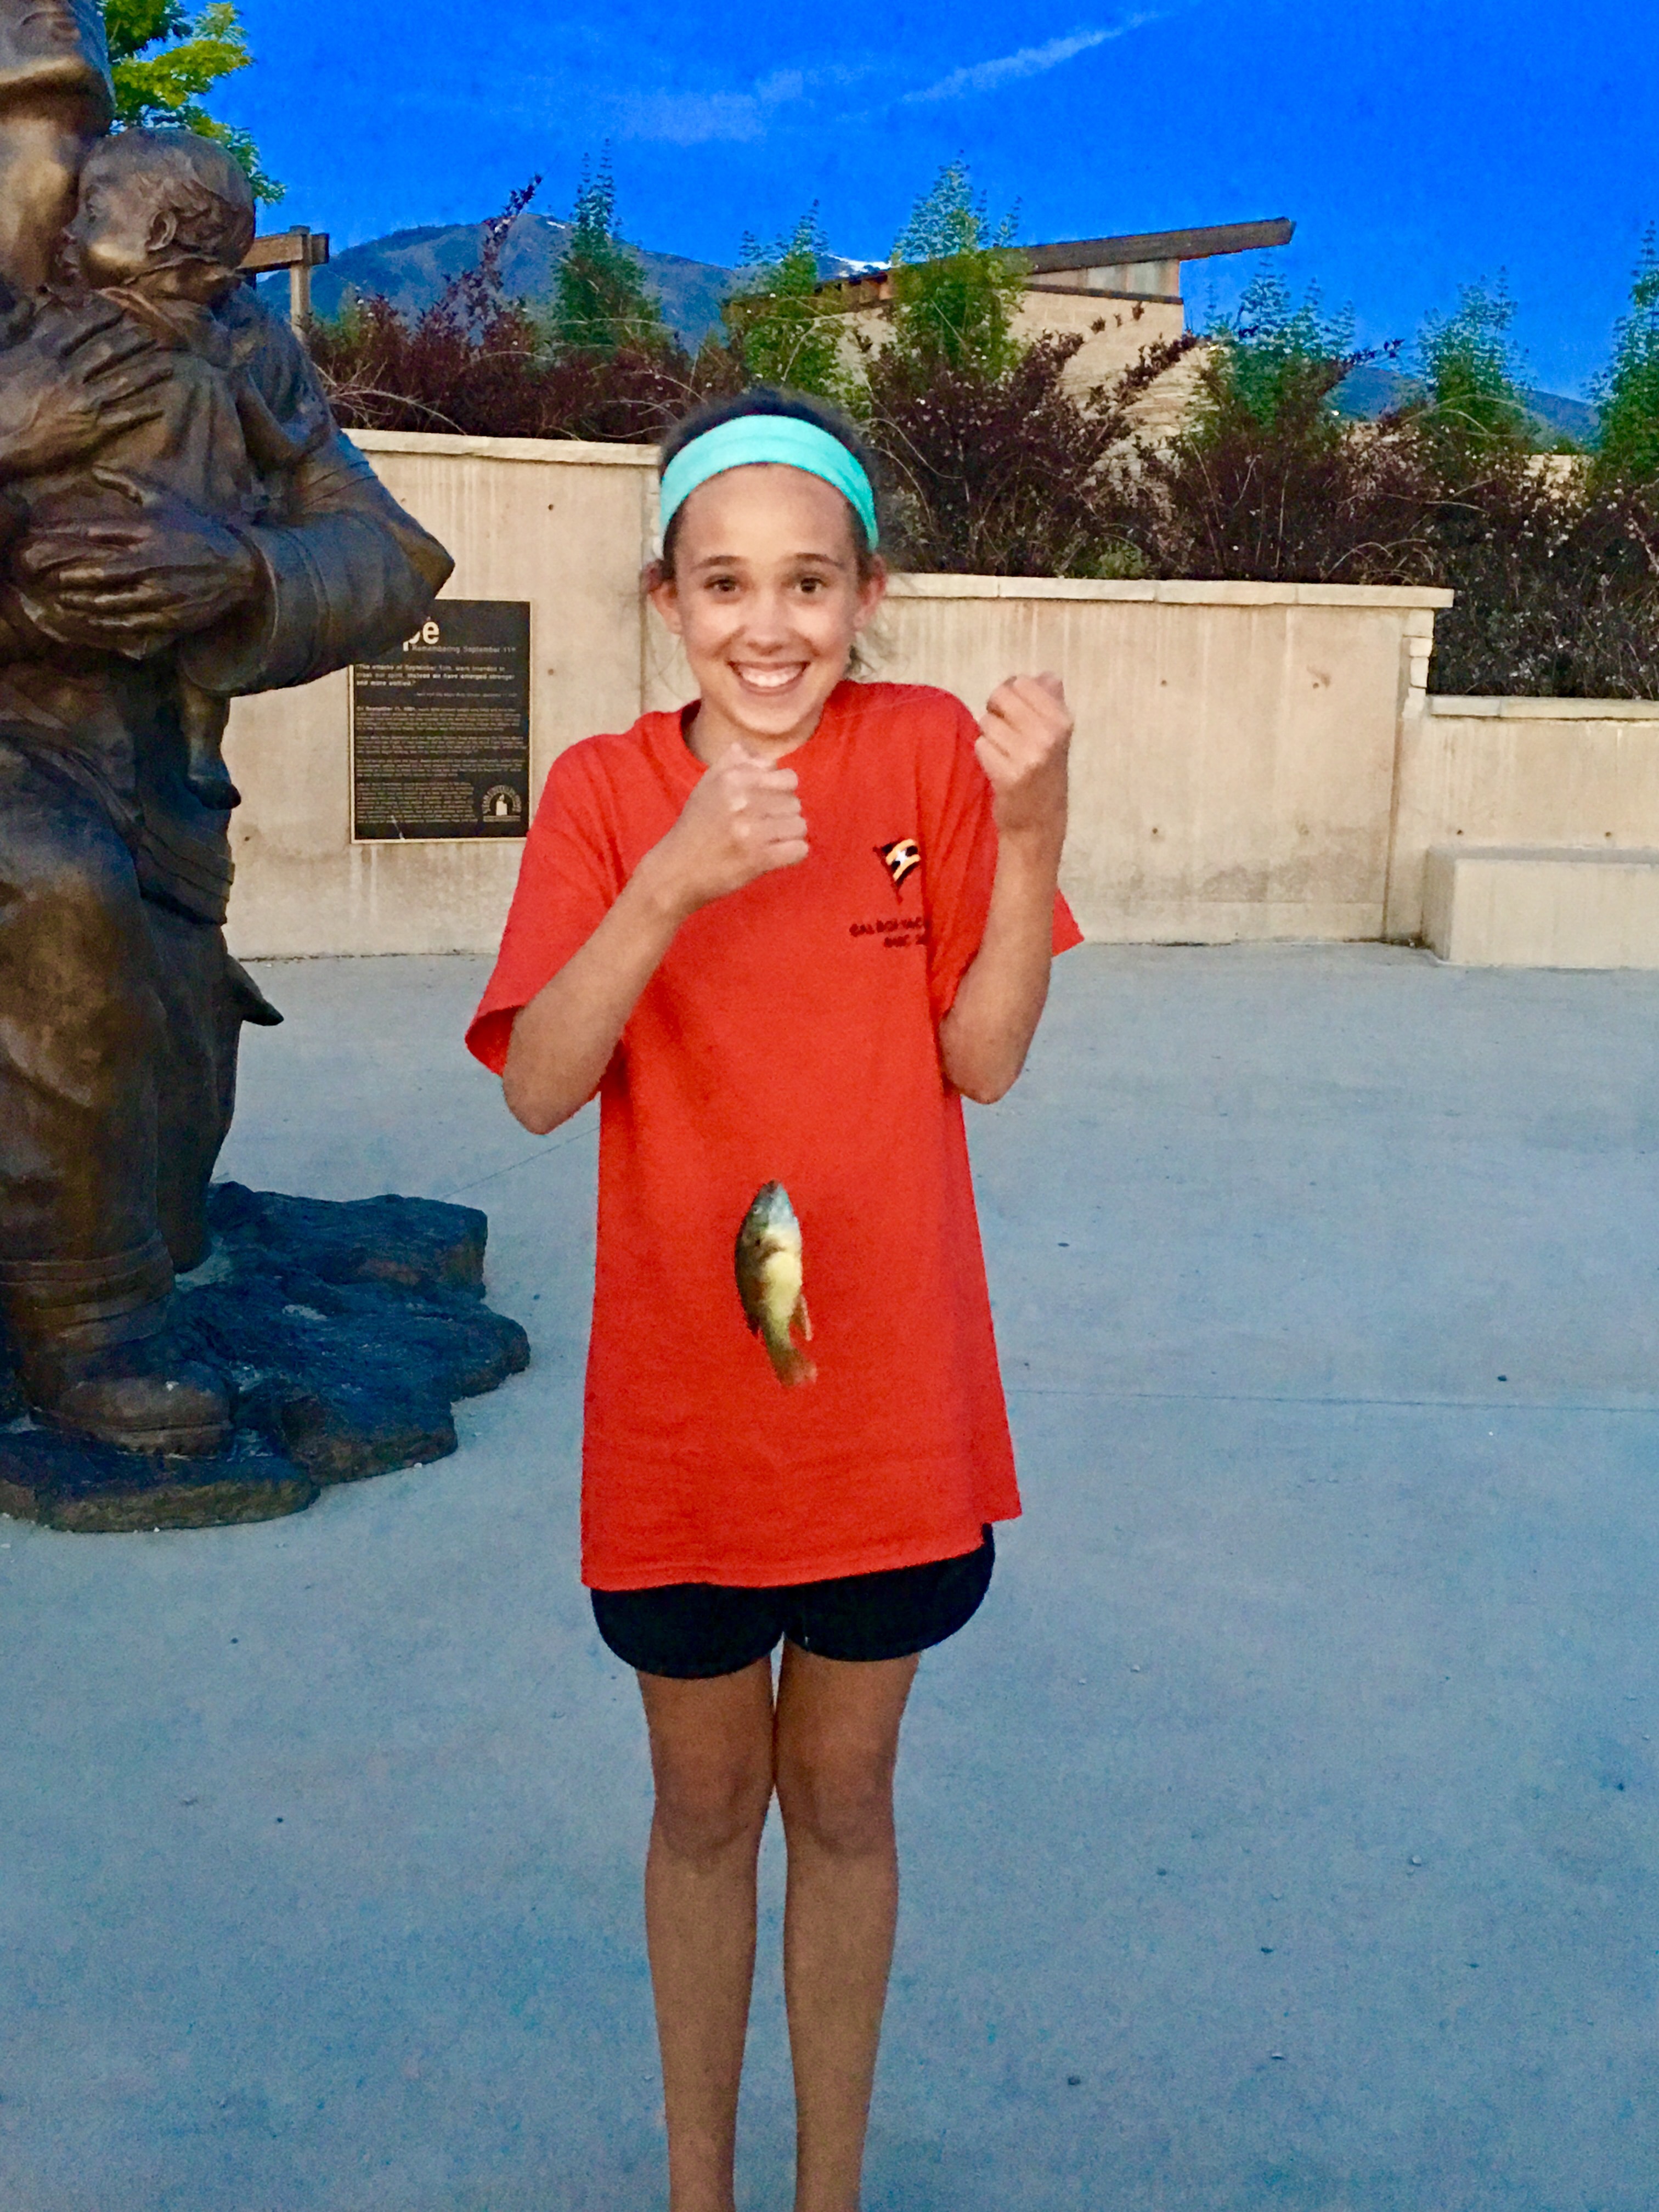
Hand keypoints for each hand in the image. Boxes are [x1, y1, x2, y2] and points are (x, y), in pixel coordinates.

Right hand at [0, 301, 169, 479]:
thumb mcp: (2, 349)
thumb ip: (16, 325)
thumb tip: (27, 301)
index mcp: (45, 350)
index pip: (80, 328)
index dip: (104, 318)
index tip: (121, 311)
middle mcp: (69, 371)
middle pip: (108, 350)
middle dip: (132, 340)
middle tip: (152, 333)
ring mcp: (82, 399)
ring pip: (122, 380)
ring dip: (147, 371)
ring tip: (167, 363)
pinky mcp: (90, 427)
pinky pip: (124, 416)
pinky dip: (144, 409)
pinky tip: (161, 404)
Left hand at [8, 471, 260, 655]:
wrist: (241, 567)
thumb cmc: (199, 530)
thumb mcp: (166, 502)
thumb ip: (128, 484)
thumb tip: (95, 471)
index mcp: (149, 531)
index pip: (103, 535)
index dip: (78, 542)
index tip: (56, 548)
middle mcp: (153, 562)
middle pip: (104, 572)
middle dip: (76, 579)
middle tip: (56, 582)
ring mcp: (162, 591)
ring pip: (115, 601)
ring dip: (89, 604)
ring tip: (70, 604)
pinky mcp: (171, 614)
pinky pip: (134, 623)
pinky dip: (112, 624)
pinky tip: (97, 623)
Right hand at [646, 743, 808, 917]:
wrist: (677, 869)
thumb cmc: (697, 825)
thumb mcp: (708, 783)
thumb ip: (735, 761)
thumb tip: (764, 755)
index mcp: (733, 777)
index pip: (787, 777)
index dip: (779, 792)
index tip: (762, 804)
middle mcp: (743, 800)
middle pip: (795, 801)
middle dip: (782, 815)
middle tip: (763, 826)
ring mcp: (752, 830)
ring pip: (800, 825)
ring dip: (788, 835)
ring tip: (768, 841)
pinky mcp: (759, 858)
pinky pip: (799, 849)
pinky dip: (792, 855)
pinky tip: (775, 855)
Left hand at [977, 671, 1070, 845]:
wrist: (1039, 822)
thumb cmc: (1045, 773)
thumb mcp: (1056, 735)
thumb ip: (1050, 702)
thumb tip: (1047, 676)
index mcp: (1062, 720)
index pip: (1022, 683)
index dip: (1011, 694)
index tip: (1015, 712)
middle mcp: (1049, 735)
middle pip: (1000, 696)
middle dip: (996, 711)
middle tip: (1004, 732)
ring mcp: (1029, 756)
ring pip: (987, 721)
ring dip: (989, 735)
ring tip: (1004, 753)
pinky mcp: (1008, 775)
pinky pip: (980, 745)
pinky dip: (984, 754)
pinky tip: (998, 767)